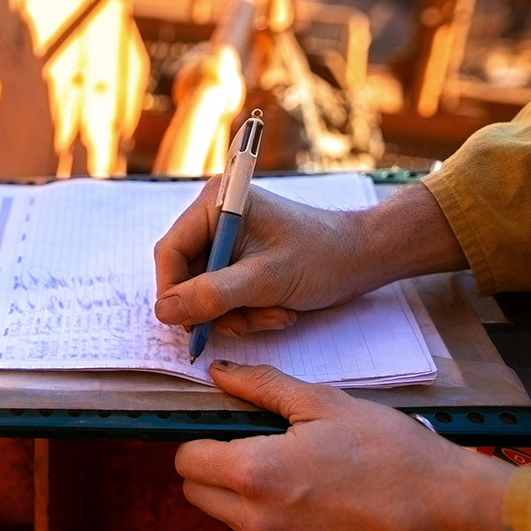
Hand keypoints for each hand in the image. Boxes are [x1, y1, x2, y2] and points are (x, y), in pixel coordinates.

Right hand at [153, 181, 467, 332]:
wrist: (365, 259)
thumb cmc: (323, 258)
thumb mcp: (265, 280)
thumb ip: (212, 295)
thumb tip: (164, 311)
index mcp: (216, 204)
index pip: (170, 253)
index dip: (174, 293)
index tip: (190, 325)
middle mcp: (216, 217)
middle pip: (185, 276)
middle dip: (214, 307)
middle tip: (245, 323)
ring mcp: (227, 240)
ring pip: (204, 293)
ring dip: (235, 314)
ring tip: (273, 315)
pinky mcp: (239, 260)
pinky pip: (223, 296)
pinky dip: (245, 312)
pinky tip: (276, 310)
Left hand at [175, 360, 515, 530]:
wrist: (451, 513)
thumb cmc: (392, 452)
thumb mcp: (325, 403)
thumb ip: (261, 387)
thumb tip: (220, 374)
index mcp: (254, 473)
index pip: (187, 460)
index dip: (201, 439)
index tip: (223, 429)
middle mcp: (259, 521)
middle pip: (199, 495)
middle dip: (214, 470)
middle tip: (254, 446)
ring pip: (234, 521)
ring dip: (247, 497)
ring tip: (298, 472)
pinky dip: (284, 523)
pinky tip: (324, 503)